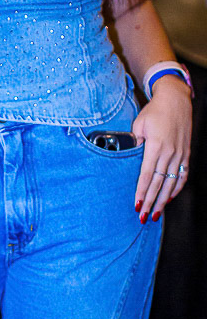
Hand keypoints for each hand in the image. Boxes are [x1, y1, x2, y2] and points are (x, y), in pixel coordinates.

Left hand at [133, 76, 191, 221]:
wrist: (176, 101)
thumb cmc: (155, 111)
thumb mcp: (139, 124)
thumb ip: (135, 141)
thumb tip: (131, 154)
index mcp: (156, 146)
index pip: (147, 175)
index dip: (141, 192)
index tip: (136, 204)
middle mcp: (169, 153)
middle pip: (159, 184)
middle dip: (150, 202)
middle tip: (143, 216)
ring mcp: (180, 155)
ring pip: (171, 184)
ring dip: (163, 200)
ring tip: (156, 214)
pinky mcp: (186, 154)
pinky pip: (182, 176)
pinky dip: (176, 189)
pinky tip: (169, 198)